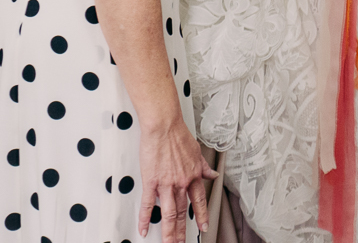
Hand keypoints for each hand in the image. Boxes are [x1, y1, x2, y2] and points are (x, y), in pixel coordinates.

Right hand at [136, 118, 216, 242]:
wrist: (164, 126)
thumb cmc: (178, 135)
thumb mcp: (197, 152)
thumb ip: (204, 167)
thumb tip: (213, 175)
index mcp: (193, 175)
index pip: (199, 201)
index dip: (202, 216)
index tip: (204, 227)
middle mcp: (181, 182)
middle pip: (182, 212)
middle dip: (183, 231)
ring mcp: (166, 184)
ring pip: (168, 214)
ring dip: (169, 231)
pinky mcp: (151, 182)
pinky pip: (148, 205)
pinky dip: (145, 219)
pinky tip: (144, 230)